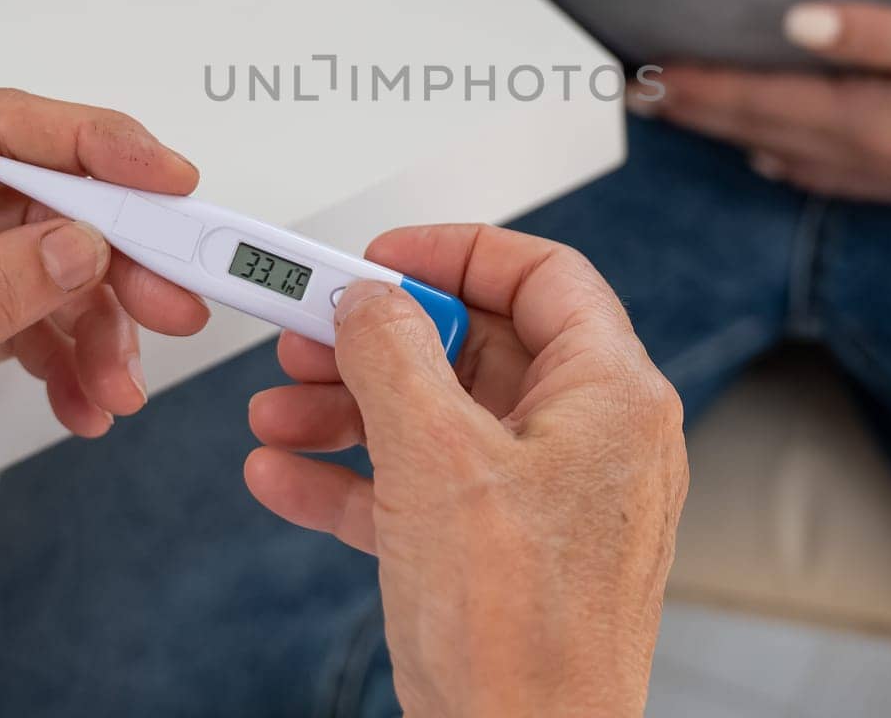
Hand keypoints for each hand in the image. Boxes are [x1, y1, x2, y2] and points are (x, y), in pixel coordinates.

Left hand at [0, 89, 204, 650]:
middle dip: (113, 252)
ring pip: (50, 264)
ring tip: (122, 376)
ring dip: (99, 321)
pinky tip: (87, 398)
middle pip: (38, 201)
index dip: (87, 145)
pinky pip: (37, 317)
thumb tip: (76, 244)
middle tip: (173, 293)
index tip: (162, 177)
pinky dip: (73, 357)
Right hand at [244, 225, 687, 717]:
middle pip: (476, 348)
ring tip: (279, 414)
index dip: (456, 253)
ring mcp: (549, 500)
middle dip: (378, 343)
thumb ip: (392, 355)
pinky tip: (287, 477)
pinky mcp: (507, 554)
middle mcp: (592, 440)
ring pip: (442, 419)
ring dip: (350, 411)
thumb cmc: (520, 636)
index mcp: (610, 396)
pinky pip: (426, 488)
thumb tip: (369, 301)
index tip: (383, 259)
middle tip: (309, 337)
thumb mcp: (435, 457)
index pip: (542, 275)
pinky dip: (358, 479)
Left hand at [633, 0, 890, 202]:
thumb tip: (795, 23)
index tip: (644, 73)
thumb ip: (879, 31)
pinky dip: (787, 165)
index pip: (759, 100)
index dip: (698, 87)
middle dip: (694, 112)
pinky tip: (771, 160)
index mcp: (872, 116)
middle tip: (635, 95)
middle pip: (758, 131)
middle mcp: (870, 152)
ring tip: (682, 117)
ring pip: (785, 154)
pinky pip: (830, 177)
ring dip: (729, 135)